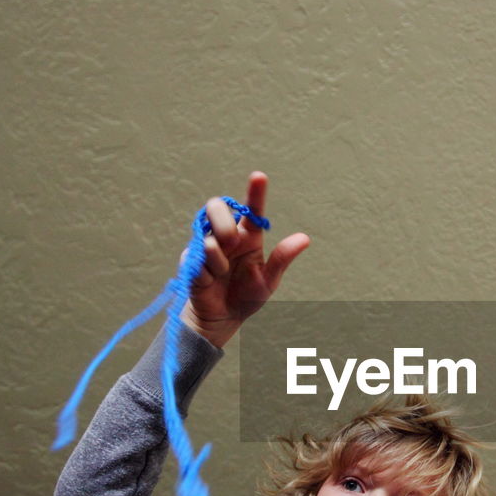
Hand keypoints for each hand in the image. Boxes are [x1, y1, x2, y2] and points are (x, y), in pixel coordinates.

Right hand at [180, 171, 309, 346]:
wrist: (222, 318)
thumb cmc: (247, 295)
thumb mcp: (269, 280)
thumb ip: (282, 258)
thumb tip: (305, 239)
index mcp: (248, 235)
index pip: (251, 209)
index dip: (255, 192)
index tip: (259, 177)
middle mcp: (226, 235)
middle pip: (216, 207)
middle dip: (223, 222)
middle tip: (231, 241)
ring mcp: (206, 246)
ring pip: (207, 238)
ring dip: (218, 260)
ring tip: (223, 274)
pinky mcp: (190, 260)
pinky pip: (195, 258)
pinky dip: (206, 273)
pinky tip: (210, 282)